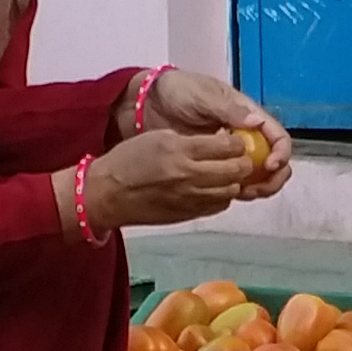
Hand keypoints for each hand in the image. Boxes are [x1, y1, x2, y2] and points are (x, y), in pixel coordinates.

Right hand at [91, 128, 262, 228]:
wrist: (108, 194)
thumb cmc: (128, 161)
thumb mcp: (157, 137)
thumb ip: (190, 140)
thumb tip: (218, 143)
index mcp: (180, 150)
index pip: (226, 146)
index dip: (237, 141)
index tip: (235, 139)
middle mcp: (189, 175)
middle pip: (236, 169)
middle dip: (243, 161)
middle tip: (240, 157)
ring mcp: (190, 198)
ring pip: (231, 190)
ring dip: (235, 180)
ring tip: (228, 173)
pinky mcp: (188, 214)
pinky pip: (218, 205)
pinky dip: (223, 195)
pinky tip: (215, 188)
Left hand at [138, 70, 295, 202]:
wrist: (149, 102)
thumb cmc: (179, 90)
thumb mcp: (203, 96)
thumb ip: (228, 110)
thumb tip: (257, 123)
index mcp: (248, 116)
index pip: (278, 137)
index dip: (281, 153)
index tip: (269, 165)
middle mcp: (246, 136)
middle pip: (274, 161)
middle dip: (273, 178)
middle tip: (257, 189)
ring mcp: (231, 153)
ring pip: (258, 176)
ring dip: (257, 189)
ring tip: (240, 194)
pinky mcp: (215, 166)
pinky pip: (234, 182)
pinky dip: (235, 192)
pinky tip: (224, 195)